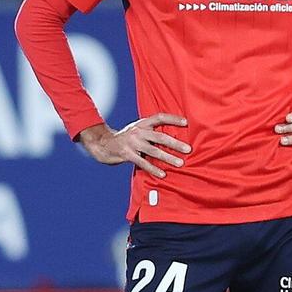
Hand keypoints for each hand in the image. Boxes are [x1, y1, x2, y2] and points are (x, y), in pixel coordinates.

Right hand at [76, 114, 190, 178]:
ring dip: (168, 157)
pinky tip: (162, 174)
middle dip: (175, 143)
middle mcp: (138, 131)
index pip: (159, 117)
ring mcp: (132, 143)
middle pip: (160, 137)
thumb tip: (172, 138)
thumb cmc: (126, 138)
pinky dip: (153, 169)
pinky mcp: (127, 154)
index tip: (186, 122)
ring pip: (153, 151)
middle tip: (188, 149)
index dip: (172, 119)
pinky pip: (143, 162)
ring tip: (180, 163)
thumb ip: (151, 132)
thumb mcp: (137, 130)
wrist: (103, 144)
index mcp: (142, 123)